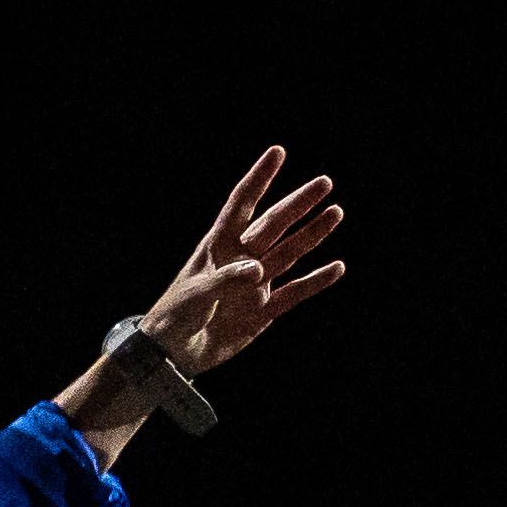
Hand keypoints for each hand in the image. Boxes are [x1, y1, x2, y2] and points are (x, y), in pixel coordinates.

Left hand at [136, 143, 350, 378]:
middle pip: (274, 225)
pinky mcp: (263, 312)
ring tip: (335, 213)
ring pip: (289, 253)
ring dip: (312, 234)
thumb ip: (224, 280)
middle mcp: (240, 260)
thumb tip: (257, 271)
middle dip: (298, 203)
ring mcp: (254, 285)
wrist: (170, 354)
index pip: (241, 204)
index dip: (259, 178)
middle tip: (324, 183)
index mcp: (217, 246)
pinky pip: (294, 293)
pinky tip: (336, 267)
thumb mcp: (194, 294)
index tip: (278, 152)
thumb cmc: (174, 316)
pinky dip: (314, 282)